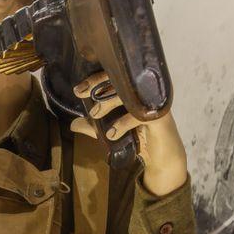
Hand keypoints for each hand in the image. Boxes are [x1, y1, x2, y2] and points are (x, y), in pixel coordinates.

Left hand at [71, 70, 187, 195]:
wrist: (161, 158)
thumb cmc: (140, 139)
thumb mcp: (112, 131)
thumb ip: (93, 126)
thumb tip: (73, 123)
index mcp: (133, 90)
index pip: (114, 76)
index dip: (95, 80)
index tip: (79, 90)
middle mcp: (144, 91)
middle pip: (121, 79)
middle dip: (99, 87)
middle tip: (84, 97)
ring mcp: (152, 101)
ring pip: (128, 93)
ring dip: (108, 103)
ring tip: (95, 115)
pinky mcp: (159, 115)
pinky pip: (139, 114)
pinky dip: (123, 123)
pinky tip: (113, 133)